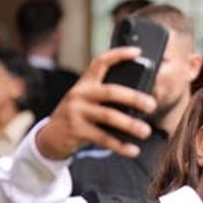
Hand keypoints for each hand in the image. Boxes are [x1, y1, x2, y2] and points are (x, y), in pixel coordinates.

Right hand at [35, 47, 157, 160]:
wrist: (50, 137)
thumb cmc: (79, 116)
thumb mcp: (87, 101)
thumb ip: (106, 97)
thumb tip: (142, 101)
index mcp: (85, 83)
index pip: (101, 62)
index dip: (119, 55)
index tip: (137, 52)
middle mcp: (80, 94)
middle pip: (111, 91)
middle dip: (134, 98)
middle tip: (152, 105)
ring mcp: (76, 111)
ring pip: (109, 116)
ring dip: (130, 125)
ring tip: (146, 131)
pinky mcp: (75, 130)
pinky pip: (103, 138)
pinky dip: (120, 146)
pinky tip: (133, 150)